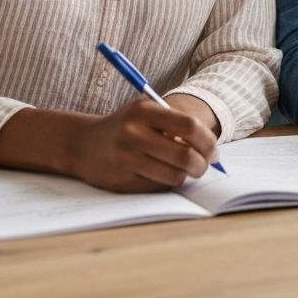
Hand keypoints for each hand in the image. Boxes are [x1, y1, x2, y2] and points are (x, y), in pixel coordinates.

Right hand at [68, 98, 219, 192]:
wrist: (82, 144)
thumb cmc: (125, 127)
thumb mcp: (146, 114)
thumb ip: (173, 125)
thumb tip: (209, 148)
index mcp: (145, 111)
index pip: (189, 126)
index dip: (208, 141)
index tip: (214, 152)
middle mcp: (134, 133)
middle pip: (185, 154)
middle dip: (202, 165)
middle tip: (204, 167)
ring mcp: (127, 158)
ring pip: (174, 175)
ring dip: (185, 176)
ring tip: (182, 171)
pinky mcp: (122, 180)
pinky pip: (158, 186)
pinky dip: (167, 183)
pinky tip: (161, 175)